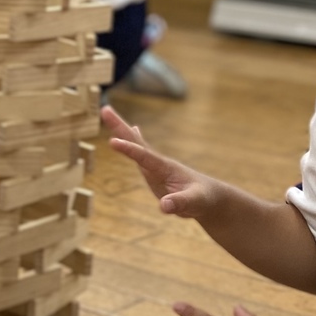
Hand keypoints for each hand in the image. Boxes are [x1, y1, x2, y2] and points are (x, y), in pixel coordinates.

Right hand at [103, 105, 221, 218]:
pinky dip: (133, 142)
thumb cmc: (203, 199)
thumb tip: (163, 206)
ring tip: (108, 114)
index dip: (129, 150)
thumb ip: (179, 203)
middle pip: (137, 142)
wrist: (210, 198)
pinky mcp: (155, 173)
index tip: (112, 142)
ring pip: (136, 146)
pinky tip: (133, 129)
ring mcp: (156, 167)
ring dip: (121, 131)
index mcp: (166, 168)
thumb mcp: (193, 203)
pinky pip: (140, 155)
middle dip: (120, 127)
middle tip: (105, 109)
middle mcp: (159, 163)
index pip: (145, 157)